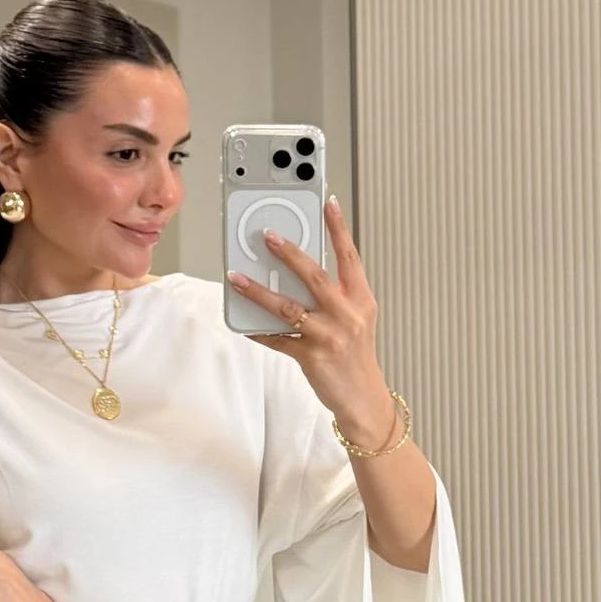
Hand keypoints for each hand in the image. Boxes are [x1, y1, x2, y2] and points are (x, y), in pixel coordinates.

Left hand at [227, 195, 395, 444]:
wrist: (363, 398)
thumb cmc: (355, 355)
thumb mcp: (356, 319)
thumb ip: (334, 295)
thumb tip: (296, 272)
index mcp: (360, 300)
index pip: (349, 256)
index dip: (338, 228)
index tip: (327, 203)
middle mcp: (347, 314)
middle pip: (315, 276)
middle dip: (289, 253)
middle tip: (268, 235)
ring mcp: (329, 336)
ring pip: (288, 307)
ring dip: (258, 291)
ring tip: (237, 277)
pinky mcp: (311, 357)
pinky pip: (277, 340)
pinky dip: (258, 330)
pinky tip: (242, 322)